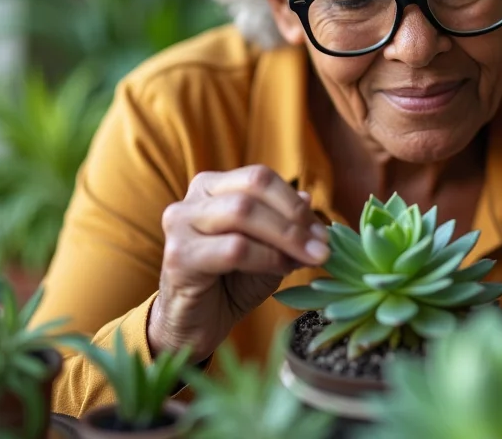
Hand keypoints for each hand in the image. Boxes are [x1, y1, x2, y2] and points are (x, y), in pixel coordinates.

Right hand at [147, 165, 328, 362]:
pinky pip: (234, 249)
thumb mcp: (268, 248)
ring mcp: (180, 224)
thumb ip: (285, 223)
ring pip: (242, 213)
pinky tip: (281, 271)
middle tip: (322, 246)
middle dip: (294, 218)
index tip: (322, 232)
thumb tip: (308, 199)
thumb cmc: (232, 281)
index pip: (259, 177)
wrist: (196, 325)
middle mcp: (191, 199)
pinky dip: (266, 258)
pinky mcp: (179, 256)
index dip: (294, 201)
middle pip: (253, 189)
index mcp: (212, 186)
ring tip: (307, 259)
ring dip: (285, 237)